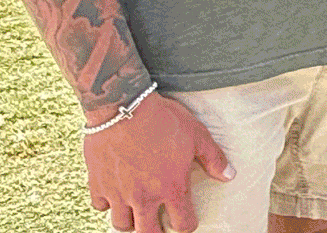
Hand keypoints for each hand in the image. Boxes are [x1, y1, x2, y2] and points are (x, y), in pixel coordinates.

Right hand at [84, 92, 233, 232]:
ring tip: (136, 210)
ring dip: (131, 220)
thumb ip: (213, 158)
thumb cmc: (163, 119)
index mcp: (171, 188)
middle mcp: (144, 197)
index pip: (183, 224)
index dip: (187, 224)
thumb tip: (229, 176)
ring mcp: (118, 192)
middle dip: (156, 231)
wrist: (123, 106)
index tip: (186, 218)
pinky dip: (106, 203)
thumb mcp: (196, 135)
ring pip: (121, 225)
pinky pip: (99, 206)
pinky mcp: (97, 183)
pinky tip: (114, 193)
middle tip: (158, 221)